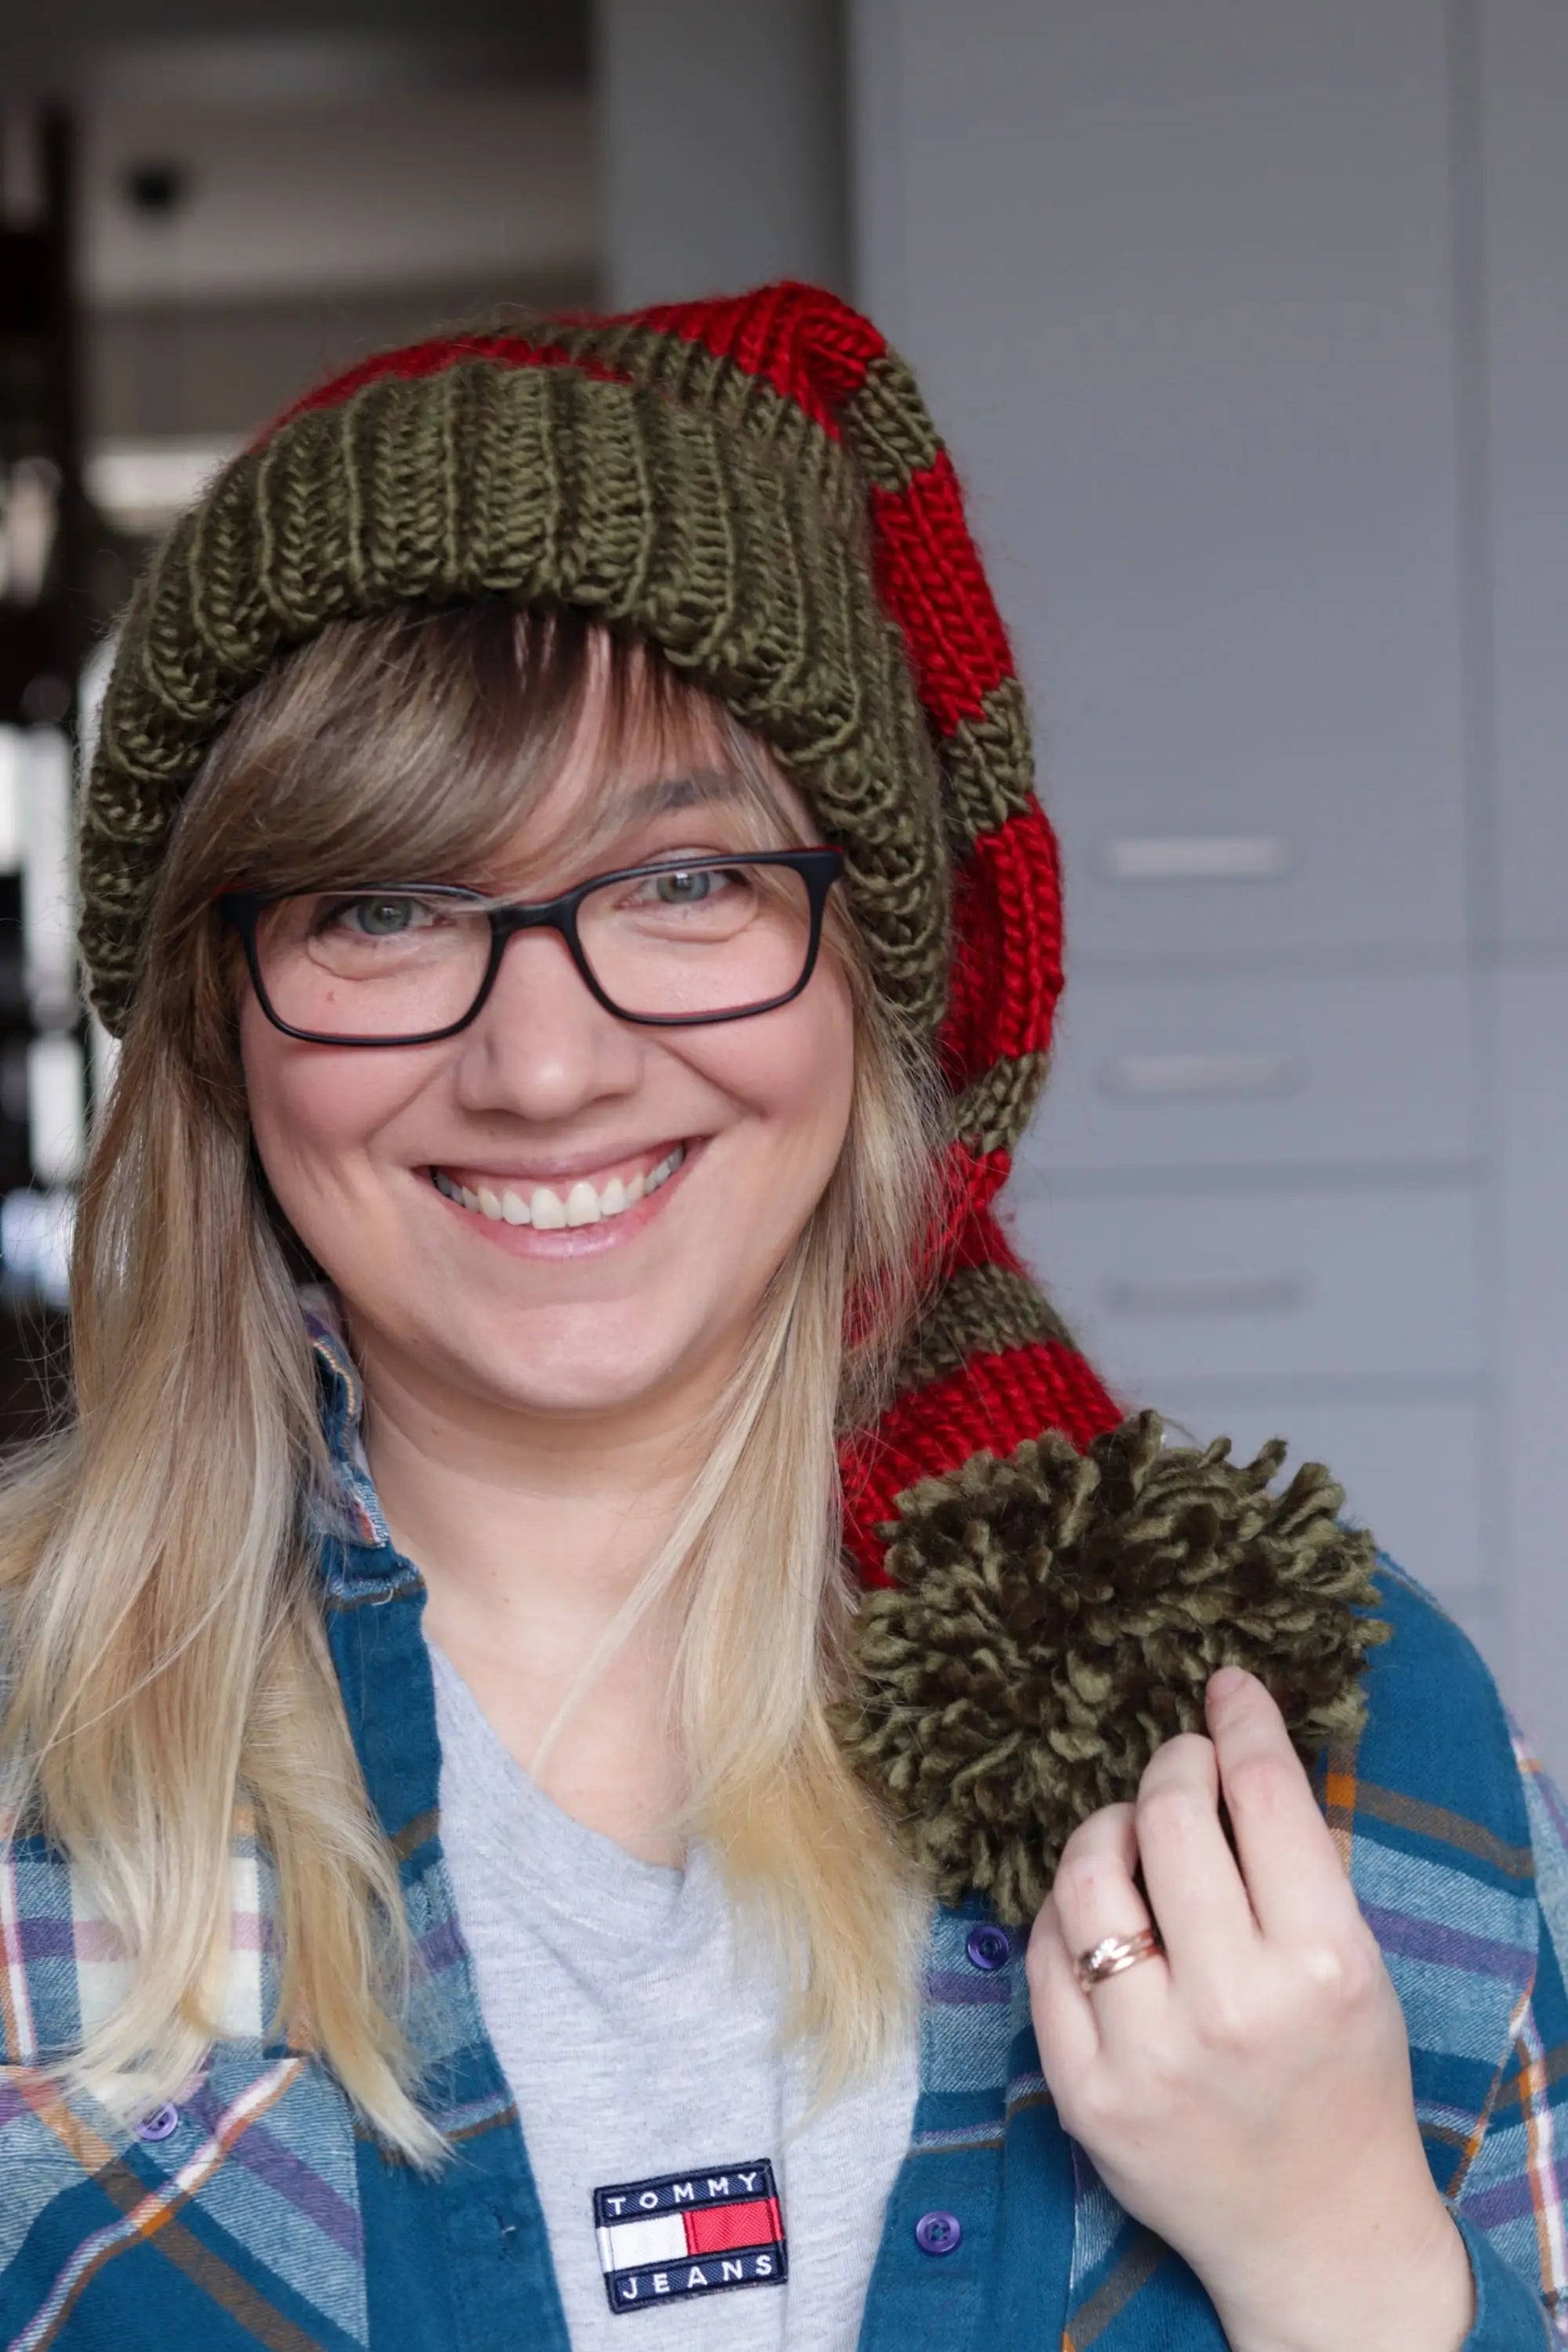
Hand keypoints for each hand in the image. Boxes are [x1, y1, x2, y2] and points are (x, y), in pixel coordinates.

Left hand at [1026, 1667, 1474, 2351]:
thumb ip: (1293, 1863)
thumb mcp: (1356, 1966)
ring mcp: (1147, 2053)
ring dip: (1106, 1829)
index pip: (1264, 1797)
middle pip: (1168, 1820)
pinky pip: (1040, 1954)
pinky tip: (1093, 1910)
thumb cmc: (1341, 2079)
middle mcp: (1232, 2006)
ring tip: (1131, 1834)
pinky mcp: (1083, 2092)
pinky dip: (1063, 1912)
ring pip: (1086, 1877)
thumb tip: (1226, 1738)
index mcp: (1322, 1965)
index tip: (1225, 1686)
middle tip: (1180, 1765)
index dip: (1240, 1722)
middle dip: (1170, 1765)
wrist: (1317, 2235)